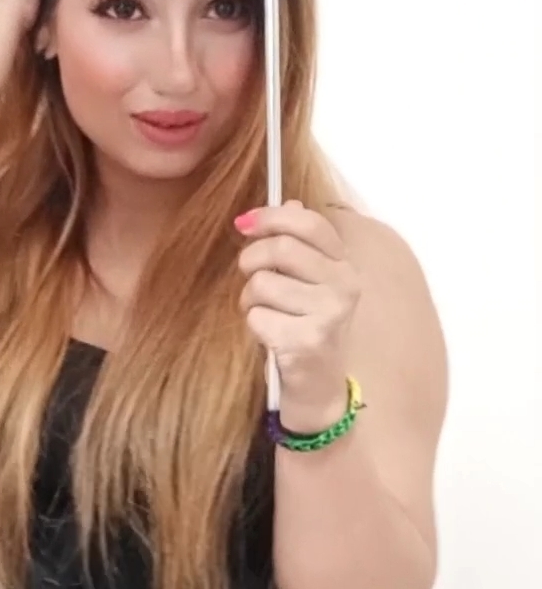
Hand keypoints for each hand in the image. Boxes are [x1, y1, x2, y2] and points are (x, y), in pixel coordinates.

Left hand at [236, 201, 360, 413]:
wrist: (319, 387)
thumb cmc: (307, 328)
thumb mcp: (311, 283)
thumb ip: (300, 243)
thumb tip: (287, 201)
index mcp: (344, 265)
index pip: (308, 222)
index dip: (270, 217)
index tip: (244, 224)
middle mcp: (343, 286)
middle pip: (280, 249)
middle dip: (251, 260)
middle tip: (248, 275)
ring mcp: (328, 314)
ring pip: (262, 284)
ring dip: (249, 299)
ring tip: (264, 312)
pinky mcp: (307, 341)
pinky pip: (257, 317)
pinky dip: (254, 324)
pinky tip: (270, 335)